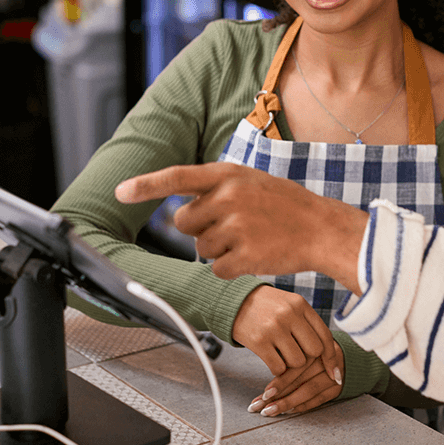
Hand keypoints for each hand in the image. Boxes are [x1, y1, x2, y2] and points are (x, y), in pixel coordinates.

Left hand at [115, 162, 366, 292]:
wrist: (323, 228)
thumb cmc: (285, 205)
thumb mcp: (251, 181)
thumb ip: (217, 189)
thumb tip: (180, 211)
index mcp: (229, 175)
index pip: (177, 177)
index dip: (146, 185)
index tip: (120, 191)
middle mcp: (229, 198)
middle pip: (183, 222)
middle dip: (198, 228)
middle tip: (229, 226)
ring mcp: (237, 227)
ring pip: (199, 248)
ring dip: (217, 249)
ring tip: (249, 238)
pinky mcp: (244, 257)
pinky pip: (216, 269)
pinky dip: (229, 268)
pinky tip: (253, 256)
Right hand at [232, 285, 339, 381]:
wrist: (235, 301)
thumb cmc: (267, 306)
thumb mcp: (290, 304)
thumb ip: (307, 322)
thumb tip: (327, 352)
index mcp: (300, 304)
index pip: (324, 335)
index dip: (331, 357)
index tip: (333, 372)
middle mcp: (289, 314)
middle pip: (314, 351)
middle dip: (308, 358)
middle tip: (296, 356)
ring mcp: (274, 328)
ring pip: (297, 362)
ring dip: (290, 365)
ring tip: (280, 353)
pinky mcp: (259, 341)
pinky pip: (278, 368)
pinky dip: (277, 369)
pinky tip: (271, 358)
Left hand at [248, 341, 345, 417]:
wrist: (348, 355)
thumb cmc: (317, 350)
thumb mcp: (304, 344)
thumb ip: (288, 355)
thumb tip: (265, 373)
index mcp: (314, 345)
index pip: (294, 366)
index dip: (279, 381)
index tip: (263, 394)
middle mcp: (324, 359)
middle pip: (299, 379)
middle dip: (277, 395)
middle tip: (260, 406)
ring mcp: (333, 374)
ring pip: (308, 390)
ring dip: (288, 403)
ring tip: (270, 411)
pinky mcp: (337, 387)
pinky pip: (318, 399)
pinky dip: (303, 406)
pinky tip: (288, 411)